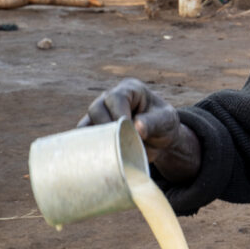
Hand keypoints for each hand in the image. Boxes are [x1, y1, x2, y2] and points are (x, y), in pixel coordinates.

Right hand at [78, 78, 199, 179]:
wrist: (160, 141)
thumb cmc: (164, 125)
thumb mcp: (166, 121)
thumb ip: (153, 122)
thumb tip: (136, 127)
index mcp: (130, 90)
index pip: (116, 98)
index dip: (119, 114)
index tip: (128, 130)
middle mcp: (110, 99)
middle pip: (96, 109)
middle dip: (106, 128)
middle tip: (120, 143)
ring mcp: (99, 115)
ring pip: (85, 125)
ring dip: (96, 140)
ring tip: (112, 152)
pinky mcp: (94, 131)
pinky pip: (83, 139)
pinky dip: (89, 148)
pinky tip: (99, 158)